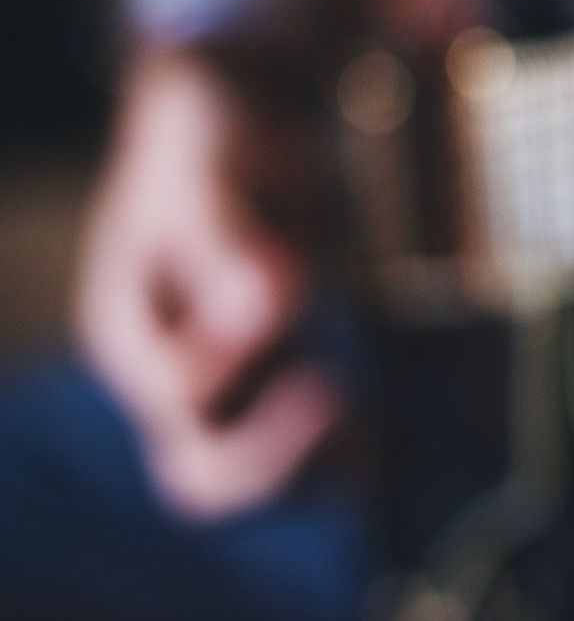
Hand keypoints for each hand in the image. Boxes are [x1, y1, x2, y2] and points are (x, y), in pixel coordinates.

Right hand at [75, 46, 340, 520]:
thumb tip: (266, 301)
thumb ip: (225, 239)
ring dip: (321, 467)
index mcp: (132, 335)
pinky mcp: (272, 395)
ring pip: (261, 482)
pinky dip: (350, 452)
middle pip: (202, 475)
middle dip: (276, 459)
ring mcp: (223, 396)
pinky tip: (394, 425)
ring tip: (381, 424)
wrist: (232, 138)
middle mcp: (170, 381)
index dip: (239, 373)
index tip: (306, 323)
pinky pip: (309, 458)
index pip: (177, 396)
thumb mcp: (206, 175)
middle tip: (349, 406)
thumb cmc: (208, 149)